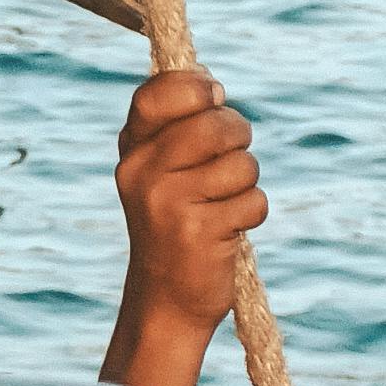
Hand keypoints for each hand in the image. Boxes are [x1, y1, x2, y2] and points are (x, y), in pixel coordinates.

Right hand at [110, 68, 265, 357]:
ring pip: (241, 164)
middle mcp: (142, 172)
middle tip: (231, 157)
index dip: (196, 87)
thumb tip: (212, 85)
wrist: (165, 299)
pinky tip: (228, 231)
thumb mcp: (160, 170)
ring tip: (223, 203)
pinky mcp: (199, 233)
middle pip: (214, 124)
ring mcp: (168, 203)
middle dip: (238, 135)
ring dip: (246, 182)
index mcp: (131, 150)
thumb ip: (179, 125)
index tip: (213, 98)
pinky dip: (251, 214)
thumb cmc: (174, 222)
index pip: (158, 93)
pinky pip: (253, 200)